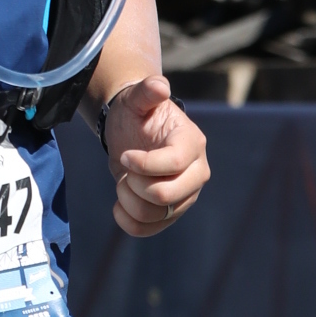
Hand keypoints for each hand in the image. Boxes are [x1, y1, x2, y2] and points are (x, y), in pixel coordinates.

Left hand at [100, 74, 207, 235]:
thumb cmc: (136, 114)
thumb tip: (159, 86)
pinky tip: (119, 204)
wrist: (131, 137)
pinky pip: (148, 230)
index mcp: (192, 143)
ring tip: (123, 181)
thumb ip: (147, 91)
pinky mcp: (171, 213)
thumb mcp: (136, 99)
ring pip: (156, 215)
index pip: (173, 164)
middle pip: (167, 195)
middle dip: (135, 184)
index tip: (124, 155)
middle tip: (124, 169)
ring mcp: (186, 196)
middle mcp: (196, 172)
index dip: (143, 164)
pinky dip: (127, 221)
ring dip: (128, 200)